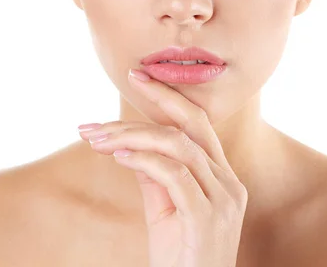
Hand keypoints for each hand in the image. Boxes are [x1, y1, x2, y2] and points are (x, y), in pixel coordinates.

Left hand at [78, 68, 247, 266]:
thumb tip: (130, 144)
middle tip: (109, 104)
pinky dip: (144, 160)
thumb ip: (154, 175)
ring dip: (132, 137)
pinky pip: (174, 175)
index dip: (168, 97)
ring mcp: (223, 199)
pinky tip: (118, 156)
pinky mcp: (207, 217)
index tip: (137, 78)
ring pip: (179, 146)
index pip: (197, 124)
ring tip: (97, 139)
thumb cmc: (180, 256)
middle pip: (192, 125)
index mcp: (221, 177)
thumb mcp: (164, 210)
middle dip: (154, 101)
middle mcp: (228, 182)